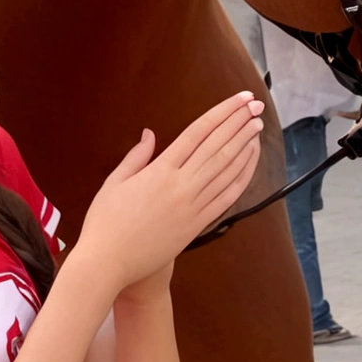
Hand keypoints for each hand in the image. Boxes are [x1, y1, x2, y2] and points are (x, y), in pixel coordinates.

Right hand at [70, 94, 264, 295]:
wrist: (109, 262)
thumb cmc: (105, 222)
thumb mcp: (114, 182)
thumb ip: (136, 157)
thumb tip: (150, 134)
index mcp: (159, 170)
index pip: (198, 132)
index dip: (221, 113)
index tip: (238, 99)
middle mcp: (181, 185)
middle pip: (218, 147)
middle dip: (238, 123)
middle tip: (255, 106)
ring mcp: (192, 206)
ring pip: (227, 169)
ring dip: (244, 146)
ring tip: (256, 127)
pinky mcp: (197, 224)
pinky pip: (227, 197)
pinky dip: (242, 177)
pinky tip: (250, 162)